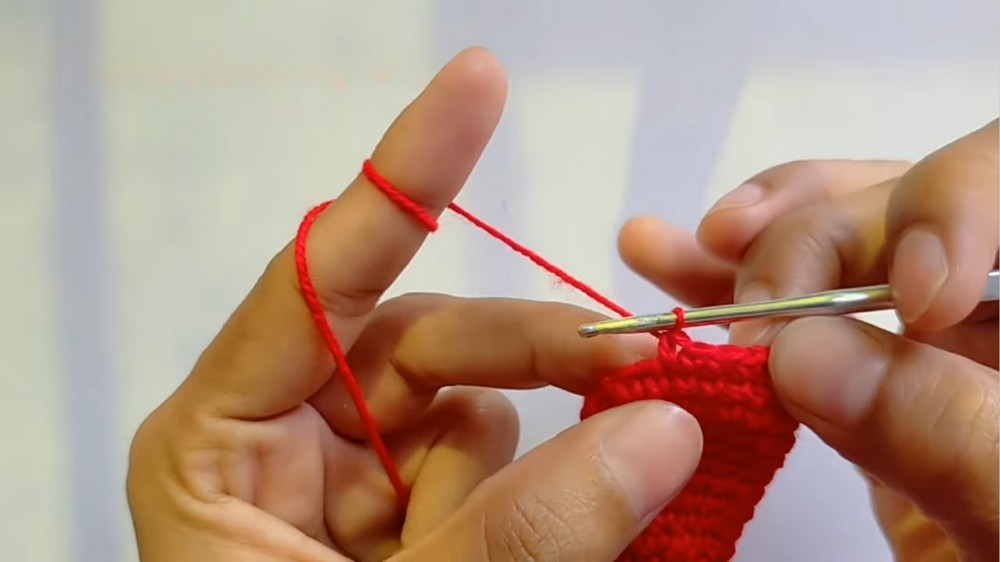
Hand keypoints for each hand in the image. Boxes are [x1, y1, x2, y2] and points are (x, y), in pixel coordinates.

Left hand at [126, 48, 703, 561]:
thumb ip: (520, 534)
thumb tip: (662, 426)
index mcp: (222, 446)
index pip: (319, 278)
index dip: (404, 177)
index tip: (479, 84)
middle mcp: (290, 445)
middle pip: (427, 345)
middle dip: (534, 355)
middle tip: (646, 368)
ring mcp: (362, 488)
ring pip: (483, 413)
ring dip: (553, 454)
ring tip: (616, 479)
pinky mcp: (423, 529)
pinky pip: (507, 474)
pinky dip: (561, 493)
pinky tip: (599, 519)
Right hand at [618, 120, 998, 560]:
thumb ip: (957, 437)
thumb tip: (800, 350)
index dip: (956, 203)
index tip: (914, 297)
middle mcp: (996, 296)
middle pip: (905, 202)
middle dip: (811, 241)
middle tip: (747, 315)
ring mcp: (935, 334)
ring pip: (836, 239)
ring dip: (743, 245)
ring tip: (663, 246)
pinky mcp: (877, 375)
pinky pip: (800, 312)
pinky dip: (728, 289)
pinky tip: (666, 261)